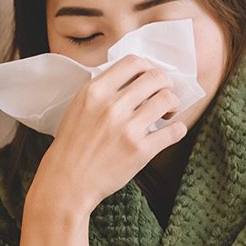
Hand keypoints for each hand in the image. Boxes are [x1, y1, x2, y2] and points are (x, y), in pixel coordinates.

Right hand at [31, 56, 184, 214]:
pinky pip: (174, 131)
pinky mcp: (141, 151)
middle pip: (156, 78)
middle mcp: (112, 106)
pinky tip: (172, 130)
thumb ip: (104, 91)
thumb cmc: (72, 146)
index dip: (149, 67)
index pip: (134, 62)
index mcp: (95, 91)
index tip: (152, 77)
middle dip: (166, 84)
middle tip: (165, 94)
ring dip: (173, 104)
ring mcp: (128, 128)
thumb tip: (135, 79)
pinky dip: (178, 128)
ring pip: (167, 100)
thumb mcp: (79, 107)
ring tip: (168, 112)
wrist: (67, 182)